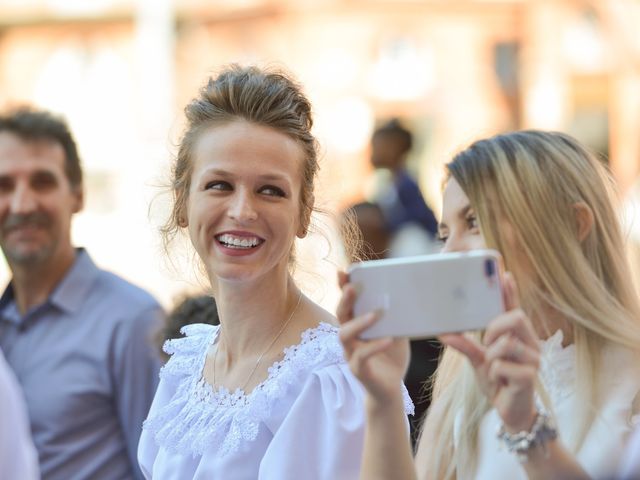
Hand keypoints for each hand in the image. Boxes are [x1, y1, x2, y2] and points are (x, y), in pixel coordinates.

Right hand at [336, 271, 410, 403]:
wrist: (390, 391)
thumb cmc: (391, 358)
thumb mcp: (396, 332)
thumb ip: (397, 317)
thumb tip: (409, 295)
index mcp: (357, 325)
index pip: (347, 302)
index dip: (343, 286)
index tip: (344, 271)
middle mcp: (349, 337)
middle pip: (340, 314)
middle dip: (345, 299)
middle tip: (351, 286)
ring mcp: (350, 353)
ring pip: (345, 334)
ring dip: (359, 322)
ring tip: (376, 314)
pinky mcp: (358, 370)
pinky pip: (361, 357)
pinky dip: (374, 346)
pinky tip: (388, 339)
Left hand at [439, 273, 539, 432]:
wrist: (510, 412)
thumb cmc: (498, 382)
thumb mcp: (478, 361)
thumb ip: (466, 345)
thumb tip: (445, 332)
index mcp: (519, 336)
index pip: (515, 309)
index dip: (510, 292)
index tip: (503, 273)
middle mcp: (530, 344)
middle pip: (517, 317)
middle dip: (495, 327)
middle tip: (486, 342)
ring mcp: (533, 360)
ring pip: (507, 344)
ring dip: (492, 355)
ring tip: (493, 367)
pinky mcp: (530, 377)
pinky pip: (503, 366)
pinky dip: (494, 373)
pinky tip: (500, 382)